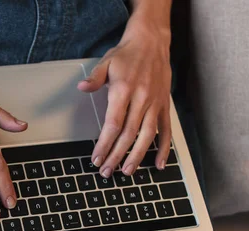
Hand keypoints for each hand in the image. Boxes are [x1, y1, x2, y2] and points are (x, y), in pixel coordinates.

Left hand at [78, 14, 172, 176]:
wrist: (152, 41)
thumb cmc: (127, 54)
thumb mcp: (106, 62)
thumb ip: (95, 78)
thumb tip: (82, 88)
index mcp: (124, 90)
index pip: (113, 124)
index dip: (105, 144)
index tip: (96, 158)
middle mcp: (141, 99)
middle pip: (128, 134)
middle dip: (116, 155)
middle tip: (106, 172)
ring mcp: (155, 103)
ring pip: (147, 135)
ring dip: (138, 156)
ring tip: (127, 171)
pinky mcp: (165, 105)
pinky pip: (166, 130)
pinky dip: (164, 148)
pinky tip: (159, 164)